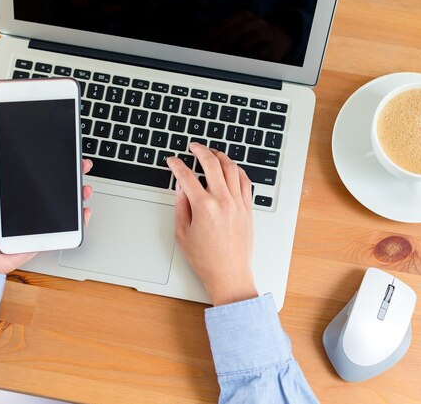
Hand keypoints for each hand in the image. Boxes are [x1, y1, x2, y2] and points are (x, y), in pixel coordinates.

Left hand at [0, 141, 93, 273]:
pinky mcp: (44, 234)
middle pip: (55, 186)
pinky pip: (66, 227)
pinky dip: (79, 220)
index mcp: (15, 191)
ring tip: (84, 189)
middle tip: (82, 166)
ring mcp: (39, 219)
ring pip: (64, 204)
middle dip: (72, 175)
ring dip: (79, 195)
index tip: (64, 151)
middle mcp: (30, 203)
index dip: (52, 161)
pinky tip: (83, 212)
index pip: (38, 172)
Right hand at [167, 143, 256, 305]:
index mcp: (204, 207)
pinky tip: (232, 168)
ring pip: (232, 169)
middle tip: (193, 146)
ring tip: (212, 152)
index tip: (172, 161)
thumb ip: (181, 207)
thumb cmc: (206, 260)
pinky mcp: (248, 209)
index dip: (177, 165)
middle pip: (212, 164)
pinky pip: (245, 182)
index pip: (187, 176)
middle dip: (200, 150)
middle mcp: (223, 201)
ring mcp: (238, 204)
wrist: (230, 275)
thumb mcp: (183, 234)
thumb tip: (181, 188)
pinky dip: (238, 170)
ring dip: (221, 156)